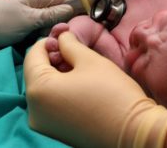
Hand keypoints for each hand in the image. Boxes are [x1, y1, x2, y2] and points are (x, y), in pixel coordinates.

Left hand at [0, 0, 72, 47]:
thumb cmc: (2, 22)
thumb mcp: (30, 18)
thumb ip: (53, 13)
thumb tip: (73, 8)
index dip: (74, 6)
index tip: (83, 21)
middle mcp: (36, 3)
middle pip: (59, 10)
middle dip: (62, 22)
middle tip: (62, 35)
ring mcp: (31, 15)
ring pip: (51, 22)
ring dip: (53, 31)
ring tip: (51, 41)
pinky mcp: (26, 26)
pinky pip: (42, 29)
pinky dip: (44, 35)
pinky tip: (44, 42)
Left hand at [24, 32, 166, 147]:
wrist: (133, 130)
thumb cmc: (113, 92)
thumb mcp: (90, 60)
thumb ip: (70, 44)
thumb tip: (61, 37)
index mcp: (38, 91)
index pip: (33, 56)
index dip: (48, 41)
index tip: (64, 35)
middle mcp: (34, 111)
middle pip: (37, 74)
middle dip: (53, 58)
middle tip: (73, 49)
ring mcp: (44, 124)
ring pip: (45, 89)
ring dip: (57, 74)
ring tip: (79, 66)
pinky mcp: (56, 131)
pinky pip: (51, 103)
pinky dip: (61, 90)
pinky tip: (79, 83)